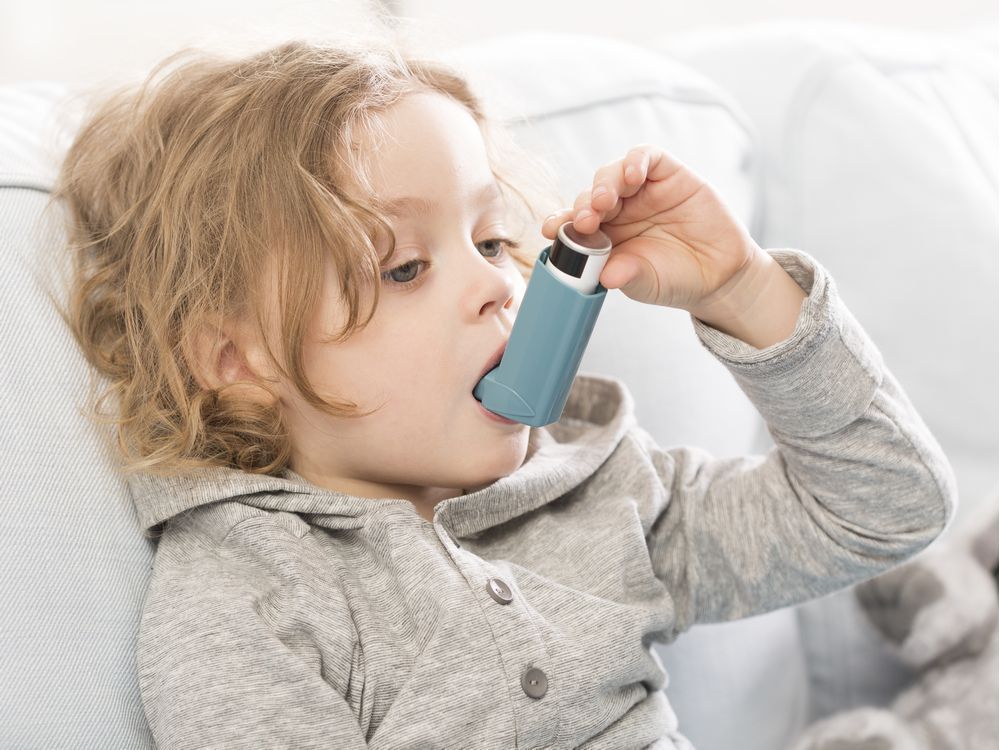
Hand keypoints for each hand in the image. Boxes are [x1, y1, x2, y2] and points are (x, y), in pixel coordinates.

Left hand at [541, 144, 765, 314]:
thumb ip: (626, 275)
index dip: (560, 220)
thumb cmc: (675, 278)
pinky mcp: (668, 174)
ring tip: (605, 201)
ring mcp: (642, 190)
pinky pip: (645, 157)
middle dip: (583, 205)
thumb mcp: (646, 281)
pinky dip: (635, 160)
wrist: (719, 274)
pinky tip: (632, 174)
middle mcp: (618, 210)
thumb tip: (606, 275)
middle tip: (585, 220)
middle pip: (589, 196)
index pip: (573, 222)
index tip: (551, 229)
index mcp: (603, 236)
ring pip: (611, 174)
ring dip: (604, 184)